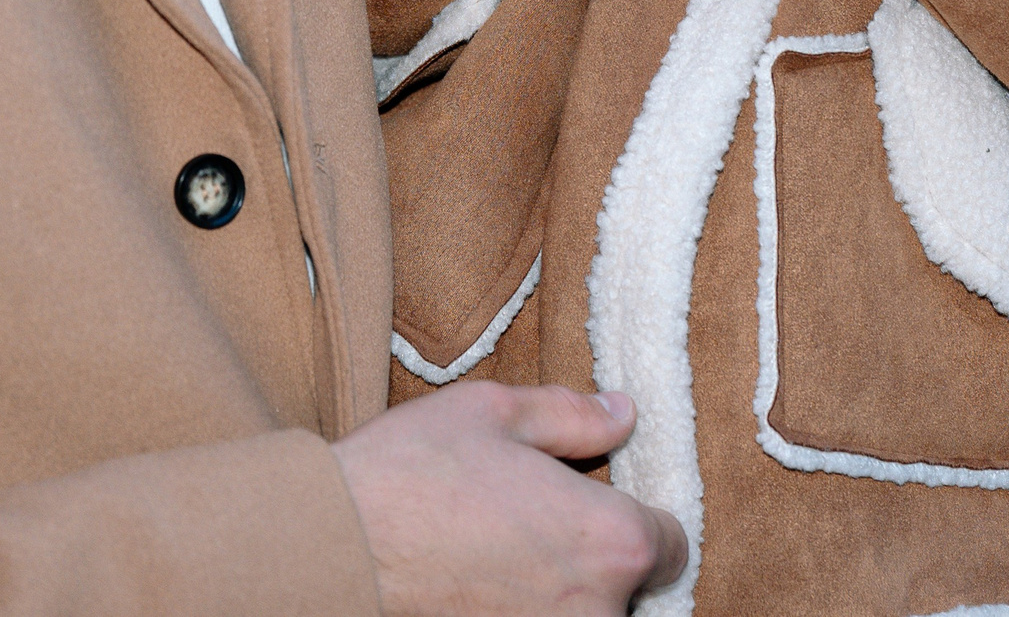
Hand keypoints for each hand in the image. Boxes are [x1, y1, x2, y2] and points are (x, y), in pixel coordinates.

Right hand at [333, 381, 687, 616]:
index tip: (593, 505)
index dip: (637, 518)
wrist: (337, 546)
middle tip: (530, 525)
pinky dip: (523, 610)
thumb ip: (573, 416)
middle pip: (627, 589)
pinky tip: (481, 585)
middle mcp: (597, 609)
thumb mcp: (494, 412)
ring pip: (584, 614)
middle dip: (591, 558)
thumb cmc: (413, 472)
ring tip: (500, 556)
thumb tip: (623, 413)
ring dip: (558, 592)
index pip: (671, 543)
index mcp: (610, 538)